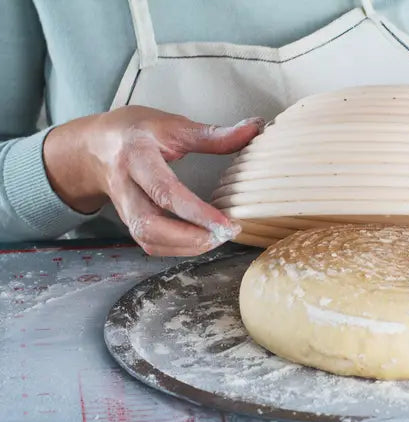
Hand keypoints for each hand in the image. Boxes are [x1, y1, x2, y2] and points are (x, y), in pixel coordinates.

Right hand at [44, 106, 262, 255]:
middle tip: (226, 234)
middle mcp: (126, 186)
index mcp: (137, 156)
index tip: (228, 223)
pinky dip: (178, 249)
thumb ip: (213, 134)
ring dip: (186, 247)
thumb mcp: (173, 125)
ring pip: (148, 239)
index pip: (165, 191)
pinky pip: (150, 244)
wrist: (95, 145)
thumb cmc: (137, 132)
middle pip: (149, 224)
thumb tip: (254, 128)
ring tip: (219, 239)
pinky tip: (203, 241)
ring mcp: (125, 208)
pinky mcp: (130, 222)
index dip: (197, 212)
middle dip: (190, 238)